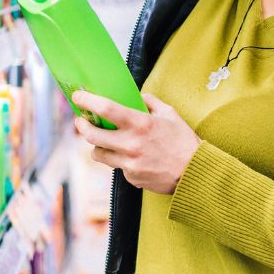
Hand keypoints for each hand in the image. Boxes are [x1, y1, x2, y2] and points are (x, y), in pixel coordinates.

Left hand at [72, 91, 201, 194]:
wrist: (194, 173)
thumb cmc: (184, 142)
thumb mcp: (170, 114)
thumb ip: (151, 102)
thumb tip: (138, 96)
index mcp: (140, 124)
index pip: (106, 109)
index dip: (88, 101)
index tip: (78, 96)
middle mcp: (131, 144)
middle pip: (92, 135)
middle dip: (82, 126)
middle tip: (81, 121)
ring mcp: (129, 163)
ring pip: (98, 154)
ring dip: (96, 146)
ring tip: (101, 140)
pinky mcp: (131, 177)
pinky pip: (117, 166)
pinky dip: (119, 159)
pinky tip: (131, 156)